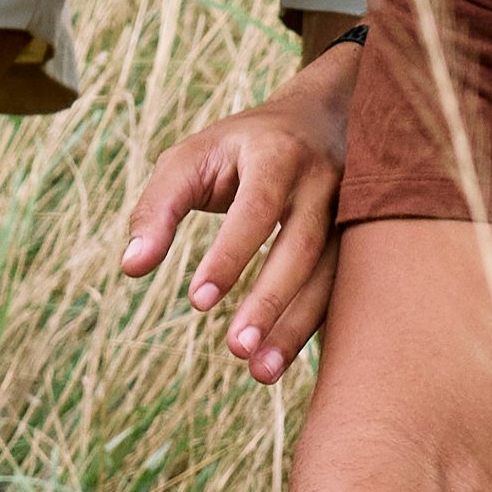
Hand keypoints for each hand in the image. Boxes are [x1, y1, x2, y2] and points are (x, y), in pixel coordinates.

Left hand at [117, 56, 354, 382]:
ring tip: (260, 373)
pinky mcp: (360, 240)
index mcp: (277, 155)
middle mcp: (324, 181)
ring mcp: (350, 212)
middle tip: (235, 349)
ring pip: (329, 275)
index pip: (256, 209)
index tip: (198, 301)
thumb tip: (131, 267)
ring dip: (297, 327)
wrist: (319, 118)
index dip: (230, 256)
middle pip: (301, 247)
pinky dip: (314, 327)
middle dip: (270, 302)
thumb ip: (157, 208)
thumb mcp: (189, 158)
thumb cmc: (238, 146)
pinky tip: (284, 361)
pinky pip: (341, 288)